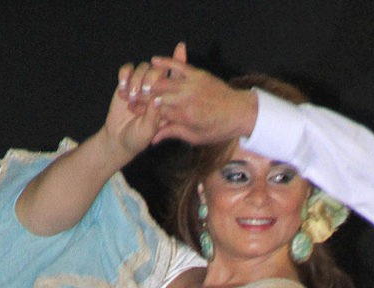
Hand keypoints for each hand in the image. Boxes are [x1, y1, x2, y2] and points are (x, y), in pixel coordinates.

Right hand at [99, 59, 174, 162]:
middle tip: (145, 92)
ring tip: (131, 96)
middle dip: (152, 78)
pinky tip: (122, 87)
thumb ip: (153, 116)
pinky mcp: (126, 82)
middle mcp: (155, 89)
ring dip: (137, 80)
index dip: (177, 66)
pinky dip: (125, 75)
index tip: (178, 57)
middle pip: (159, 71)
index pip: (175, 82)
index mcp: (166, 101)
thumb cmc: (138, 138)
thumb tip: (156, 99)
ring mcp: (140, 84)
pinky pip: (128, 68)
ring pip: (144, 67)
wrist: (118, 138)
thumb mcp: (148, 131)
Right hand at [139, 46, 259, 146]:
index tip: (134, 111)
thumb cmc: (218, 129)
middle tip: (133, 97)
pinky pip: (178, 65)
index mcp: (185, 118)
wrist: (240, 112)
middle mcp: (186, 100)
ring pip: (164, 81)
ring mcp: (192, 85)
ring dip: (150, 82)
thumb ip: (173, 134)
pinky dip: (166, 62)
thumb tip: (154, 140)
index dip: (143, 112)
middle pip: (157, 96)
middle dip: (143, 97)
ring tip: (141, 84)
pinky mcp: (197, 74)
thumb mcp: (195, 137)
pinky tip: (154, 60)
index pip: (157, 113)